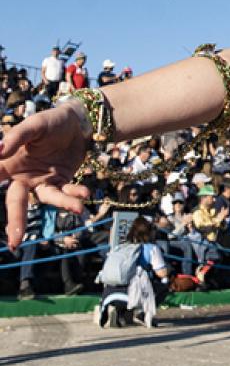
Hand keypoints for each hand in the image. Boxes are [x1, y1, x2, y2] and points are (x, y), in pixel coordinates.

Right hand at [0, 105, 90, 248]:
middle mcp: (24, 177)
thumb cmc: (52, 121)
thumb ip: (16, 137)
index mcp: (9, 163)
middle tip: (14, 244)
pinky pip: (67, 191)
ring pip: (48, 198)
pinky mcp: (63, 180)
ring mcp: (44, 181)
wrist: (80, 121)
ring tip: (78, 208)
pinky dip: (75, 194)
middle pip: (16, 202)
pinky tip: (85, 193)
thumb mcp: (34, 125)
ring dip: (62, 203)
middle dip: (15, 222)